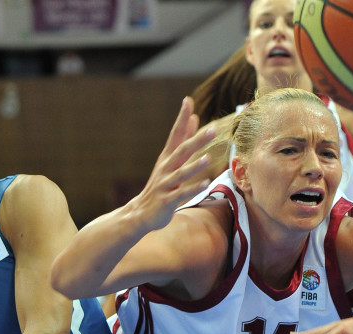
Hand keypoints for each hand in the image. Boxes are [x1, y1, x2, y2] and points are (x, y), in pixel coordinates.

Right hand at [128, 97, 214, 231]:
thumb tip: (195, 118)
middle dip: (196, 140)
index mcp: (167, 158)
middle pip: (181, 151)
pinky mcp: (166, 200)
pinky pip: (181, 194)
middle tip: (212, 129)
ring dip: (194, 166)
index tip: (188, 101)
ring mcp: (165, 184)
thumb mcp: (171, 161)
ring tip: (207, 158)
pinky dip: (193, 188)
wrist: (141, 212)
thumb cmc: (161, 186)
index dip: (181, 118)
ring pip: (181, 173)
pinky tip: (206, 184)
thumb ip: (184, 141)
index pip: (175, 134)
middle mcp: (165, 168)